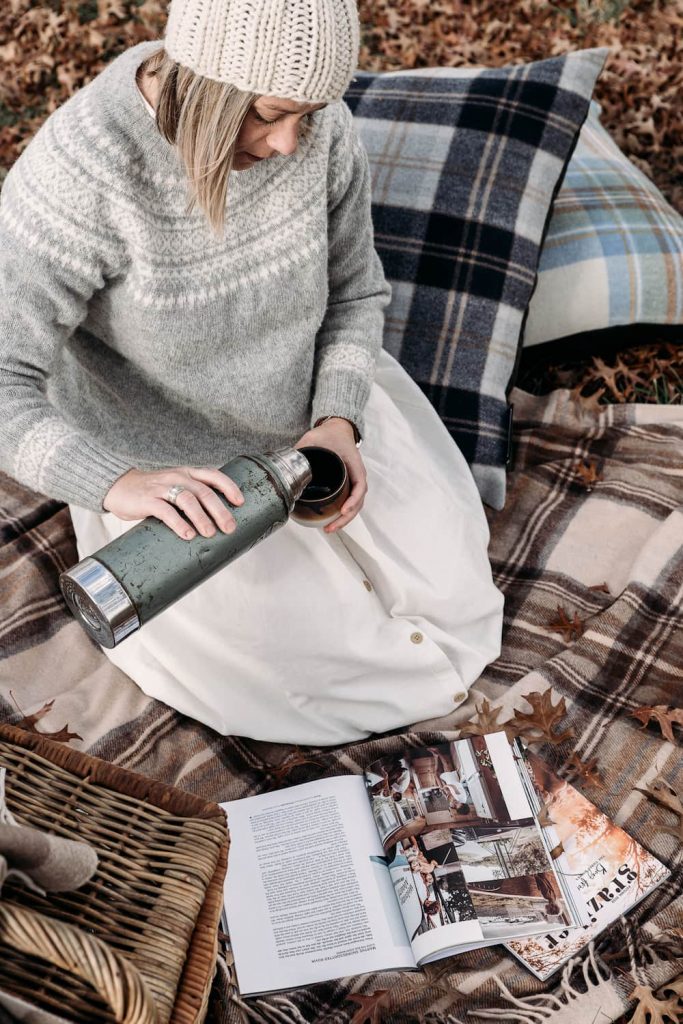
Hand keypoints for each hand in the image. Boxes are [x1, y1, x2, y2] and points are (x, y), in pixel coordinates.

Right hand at [103, 466, 244, 540]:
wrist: (118, 486)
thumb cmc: (152, 491)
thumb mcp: (175, 487)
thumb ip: (192, 496)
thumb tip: (217, 521)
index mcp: (187, 473)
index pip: (213, 475)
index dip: (229, 487)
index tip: (240, 502)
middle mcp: (177, 477)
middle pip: (204, 492)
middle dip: (220, 511)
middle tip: (230, 528)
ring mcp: (162, 487)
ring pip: (187, 500)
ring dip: (202, 517)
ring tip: (210, 533)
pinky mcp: (147, 500)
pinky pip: (166, 511)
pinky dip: (179, 523)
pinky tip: (188, 535)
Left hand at [295, 417, 365, 532]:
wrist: (336, 430)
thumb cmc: (329, 434)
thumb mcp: (314, 438)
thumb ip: (301, 449)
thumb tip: (285, 466)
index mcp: (354, 464)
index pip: (359, 486)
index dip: (353, 500)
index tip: (343, 510)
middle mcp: (357, 475)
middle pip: (358, 502)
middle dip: (345, 518)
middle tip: (330, 528)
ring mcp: (353, 481)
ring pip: (354, 505)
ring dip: (343, 519)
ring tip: (329, 529)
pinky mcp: (346, 485)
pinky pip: (348, 502)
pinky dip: (341, 514)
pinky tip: (330, 521)